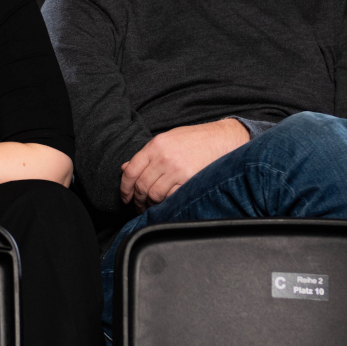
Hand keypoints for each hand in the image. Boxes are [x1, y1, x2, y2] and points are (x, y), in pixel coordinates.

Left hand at [121, 119, 248, 210]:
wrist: (221, 138)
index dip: (124, 188)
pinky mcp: (189, 180)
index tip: (125, 197)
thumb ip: (146, 155)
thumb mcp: (166, 140)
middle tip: (139, 206)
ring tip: (152, 207)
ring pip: (154, 195)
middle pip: (141, 186)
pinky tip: (166, 204)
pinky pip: (171, 197)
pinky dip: (166, 204)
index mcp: (155, 146)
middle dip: (137, 200)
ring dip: (150, 205)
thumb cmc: (193, 139)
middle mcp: (163, 158)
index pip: (131, 171)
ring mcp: (177, 169)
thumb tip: (125, 168)